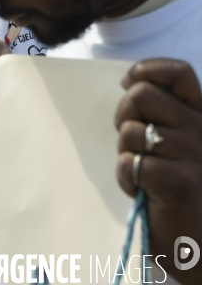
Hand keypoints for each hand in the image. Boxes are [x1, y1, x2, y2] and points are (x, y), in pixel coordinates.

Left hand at [116, 59, 201, 283]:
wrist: (199, 247)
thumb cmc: (179, 191)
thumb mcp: (174, 144)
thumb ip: (161, 115)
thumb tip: (130, 84)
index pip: (179, 72)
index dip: (146, 69)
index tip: (127, 84)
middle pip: (141, 95)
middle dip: (123, 116)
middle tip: (133, 143)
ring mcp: (194, 153)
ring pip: (129, 131)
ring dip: (126, 154)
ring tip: (144, 174)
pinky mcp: (179, 180)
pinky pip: (129, 162)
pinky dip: (126, 178)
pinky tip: (142, 191)